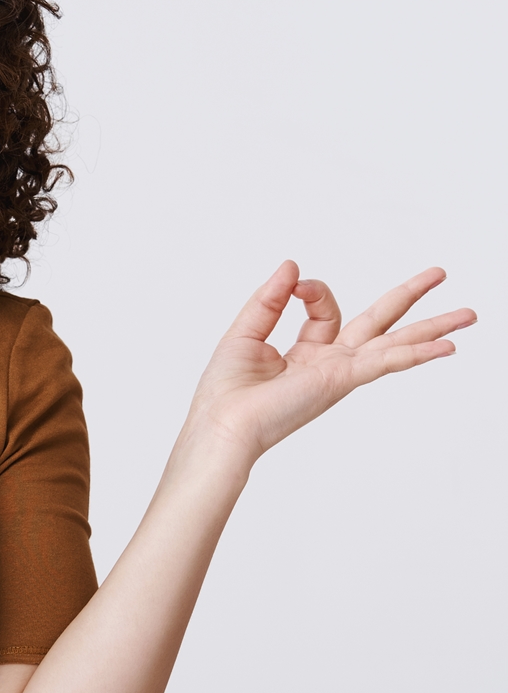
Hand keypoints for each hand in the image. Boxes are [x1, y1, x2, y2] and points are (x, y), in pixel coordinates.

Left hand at [188, 261, 475, 462]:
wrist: (224, 426)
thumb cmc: (227, 393)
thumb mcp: (246, 332)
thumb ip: (270, 299)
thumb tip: (292, 266)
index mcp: (304, 353)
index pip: (326, 309)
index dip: (313, 289)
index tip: (295, 284)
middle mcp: (328, 363)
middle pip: (378, 322)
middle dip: (409, 297)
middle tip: (440, 274)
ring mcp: (339, 372)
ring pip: (394, 343)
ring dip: (432, 329)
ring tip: (469, 315)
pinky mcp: (341, 380)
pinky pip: (385, 361)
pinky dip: (416, 353)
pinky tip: (447, 346)